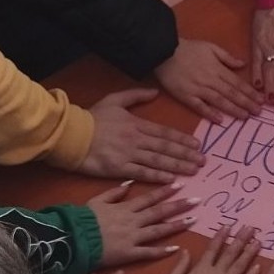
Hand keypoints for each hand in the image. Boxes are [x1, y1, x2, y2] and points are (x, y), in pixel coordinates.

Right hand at [77, 88, 203, 181]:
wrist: (71, 134)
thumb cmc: (92, 117)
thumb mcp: (114, 99)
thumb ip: (136, 96)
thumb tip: (155, 92)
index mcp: (137, 123)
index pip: (165, 132)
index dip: (182, 140)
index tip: (197, 145)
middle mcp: (136, 139)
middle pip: (166, 147)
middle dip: (186, 155)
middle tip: (202, 161)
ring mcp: (128, 154)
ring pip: (158, 161)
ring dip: (177, 166)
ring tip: (193, 171)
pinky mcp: (118, 169)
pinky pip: (142, 173)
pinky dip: (157, 176)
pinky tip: (171, 180)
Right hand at [88, 181, 198, 265]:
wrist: (75, 239)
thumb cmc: (84, 220)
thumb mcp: (98, 200)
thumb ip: (115, 191)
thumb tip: (130, 181)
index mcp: (126, 207)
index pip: (150, 197)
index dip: (166, 191)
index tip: (181, 184)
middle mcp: (133, 220)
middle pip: (160, 212)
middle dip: (179, 205)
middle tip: (197, 200)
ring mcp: (133, 237)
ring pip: (159, 230)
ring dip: (177, 225)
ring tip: (193, 220)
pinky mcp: (129, 253)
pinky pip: (148, 252)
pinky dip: (162, 250)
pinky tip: (175, 248)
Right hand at [155, 39, 262, 123]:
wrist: (164, 51)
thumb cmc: (189, 48)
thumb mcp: (211, 47)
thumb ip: (227, 57)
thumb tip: (243, 64)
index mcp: (217, 68)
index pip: (237, 82)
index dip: (250, 92)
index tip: (262, 100)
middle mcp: (210, 80)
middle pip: (231, 93)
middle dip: (246, 103)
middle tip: (259, 112)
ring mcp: (198, 89)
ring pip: (219, 101)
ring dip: (233, 109)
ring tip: (245, 116)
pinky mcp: (185, 96)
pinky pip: (199, 106)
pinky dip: (209, 113)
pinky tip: (220, 120)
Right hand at [163, 223, 262, 273]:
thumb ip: (180, 265)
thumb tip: (185, 250)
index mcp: (201, 269)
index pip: (212, 249)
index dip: (220, 237)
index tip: (229, 226)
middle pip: (230, 254)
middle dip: (240, 240)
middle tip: (250, 228)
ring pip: (239, 266)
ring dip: (249, 254)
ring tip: (258, 242)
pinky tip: (259, 267)